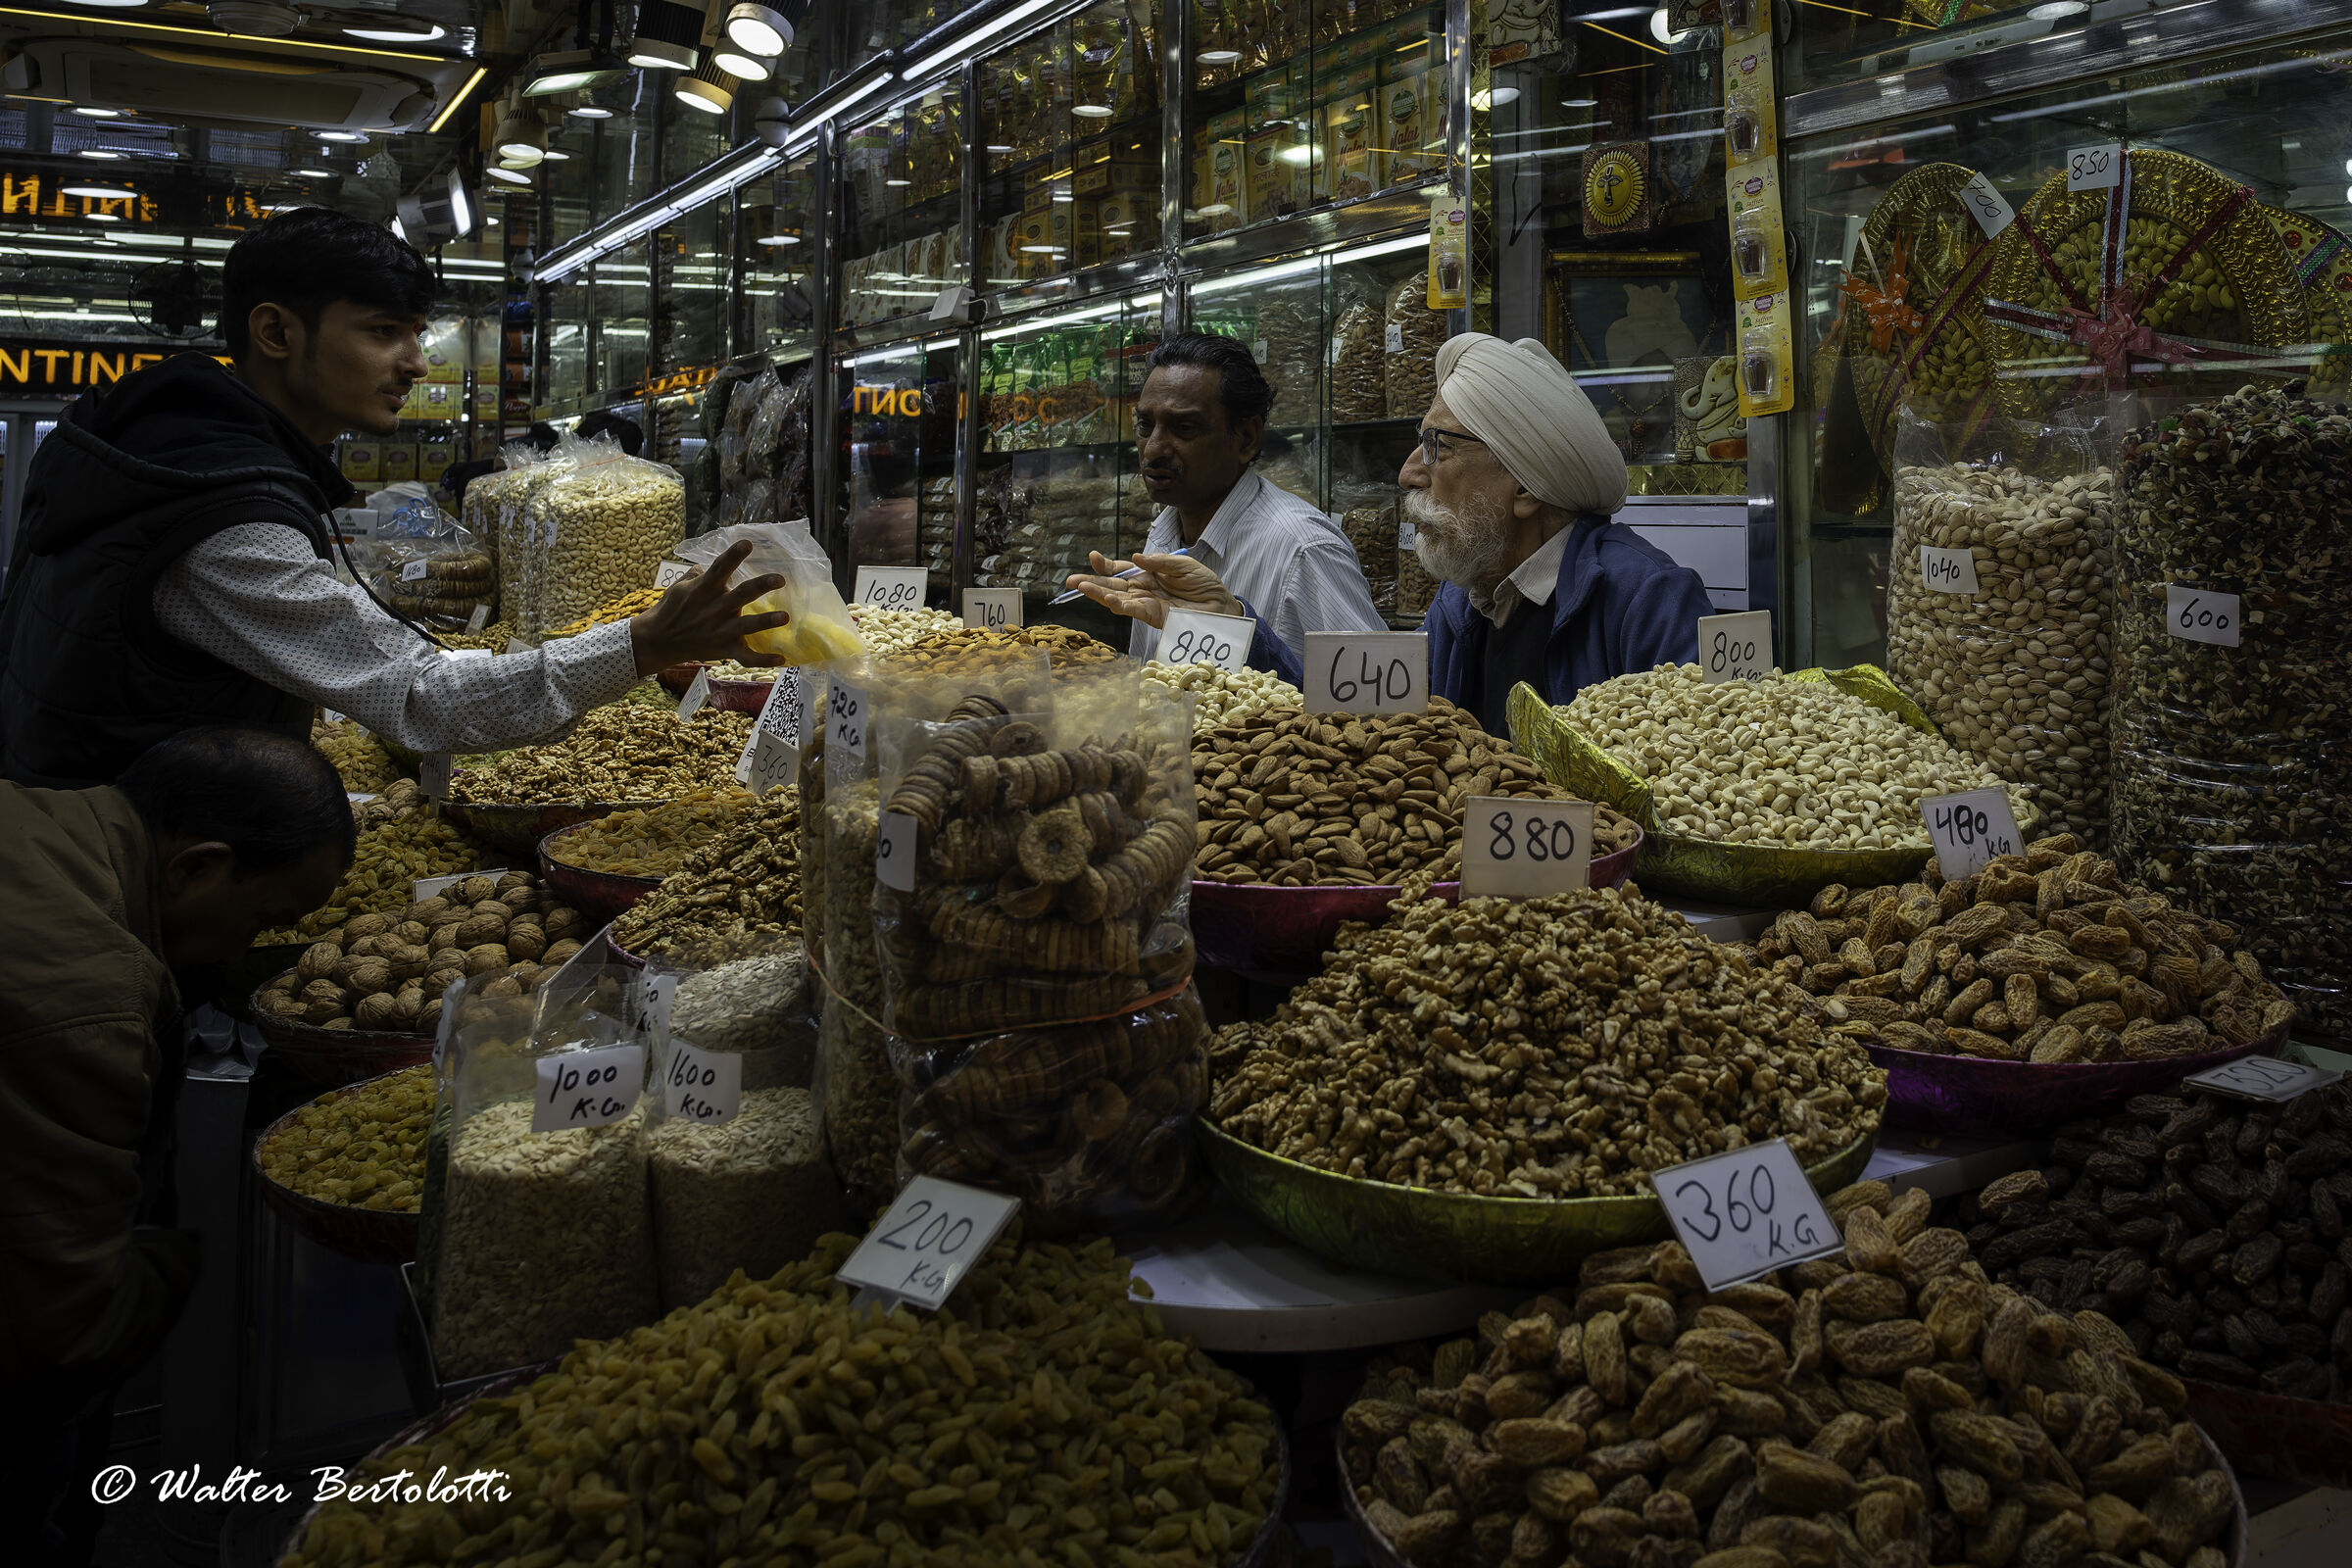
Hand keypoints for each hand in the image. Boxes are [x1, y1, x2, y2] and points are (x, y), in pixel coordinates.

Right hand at [628, 542, 792, 672]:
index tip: (748, 543)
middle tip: (780, 579)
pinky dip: (763, 660)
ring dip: (766, 621)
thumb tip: (712, 563)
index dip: (733, 555)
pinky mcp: (724, 649)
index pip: (720, 568)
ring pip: (747, 626)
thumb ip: (698, 573)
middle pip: (741, 595)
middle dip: (761, 586)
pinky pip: (746, 657)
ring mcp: (720, 631)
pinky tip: (782, 659)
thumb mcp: (679, 586)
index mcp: (704, 589)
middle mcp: (715, 609)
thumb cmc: (671, 609)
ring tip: (785, 617)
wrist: (657, 640)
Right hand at [1062, 552, 1243, 628]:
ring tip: (1081, 588)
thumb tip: (1137, 557)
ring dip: (1099, 594)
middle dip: (1091, 583)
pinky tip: (1107, 599)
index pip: (1121, 569)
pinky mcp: (1153, 617)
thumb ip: (1159, 562)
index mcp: (1147, 573)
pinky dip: (1119, 605)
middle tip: (1070, 581)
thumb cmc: (1203, 584)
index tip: (1093, 557)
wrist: (1221, 607)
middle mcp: (1142, 589)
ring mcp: (1146, 604)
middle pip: (1112, 585)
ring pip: (1116, 599)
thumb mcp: (1183, 565)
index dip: (1106, 565)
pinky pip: (1132, 610)